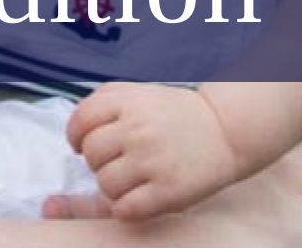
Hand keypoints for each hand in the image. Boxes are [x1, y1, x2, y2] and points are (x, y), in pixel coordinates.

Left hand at [59, 83, 242, 220]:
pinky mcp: (168, 191)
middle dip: (98, 161)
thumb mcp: (140, 93)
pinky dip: (125, 208)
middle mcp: (138, 129)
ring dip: (112, 186)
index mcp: (129, 102)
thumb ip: (106, 100)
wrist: (226, 130)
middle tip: (116, 162)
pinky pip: (125, 209)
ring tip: (130, 179)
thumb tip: (76, 131)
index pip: (81, 121)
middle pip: (91, 154)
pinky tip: (137, 198)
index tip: (80, 145)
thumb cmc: (176, 114)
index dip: (75, 136)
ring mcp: (153, 161)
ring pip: (105, 184)